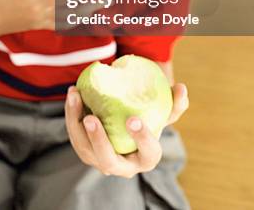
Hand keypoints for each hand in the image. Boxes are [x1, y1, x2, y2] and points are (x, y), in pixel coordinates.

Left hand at [64, 82, 188, 177]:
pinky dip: (72, 115)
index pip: (148, 154)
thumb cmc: (148, 119)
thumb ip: (173, 103)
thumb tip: (181, 88)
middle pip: (108, 161)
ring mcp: (100, 161)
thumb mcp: (162, 112)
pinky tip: (73, 93)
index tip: (133, 119)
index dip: (142, 139)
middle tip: (92, 118)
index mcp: (146, 158)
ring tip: (75, 96)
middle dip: (98, 141)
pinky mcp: (85, 150)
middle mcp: (123, 167)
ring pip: (85, 149)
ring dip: (76, 123)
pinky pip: (75, 135)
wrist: (126, 126)